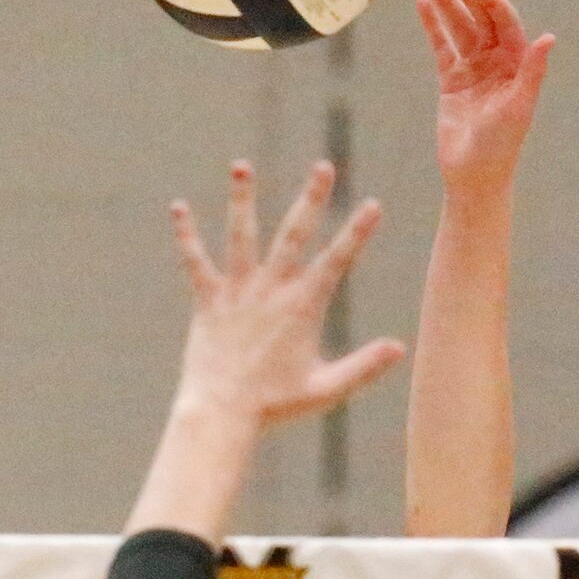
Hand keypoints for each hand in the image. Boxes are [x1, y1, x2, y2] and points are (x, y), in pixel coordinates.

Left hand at [168, 160, 403, 431]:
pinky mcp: (208, 301)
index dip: (356, 232)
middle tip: (322, 166)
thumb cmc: (276, 406)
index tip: (373, 204)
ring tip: (241, 166)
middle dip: (311, 198)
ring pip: (241, 236)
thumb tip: (400, 348)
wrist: (222, 412)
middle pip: (293, 234)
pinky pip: (196, 262)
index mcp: (302, 308)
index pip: (336, 261)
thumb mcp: (327, 389)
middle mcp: (270, 291)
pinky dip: (187, 235)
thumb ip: (364, 367)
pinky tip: (178, 207)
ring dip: (242, 199)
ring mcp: (237, 292)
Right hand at [419, 0, 554, 198]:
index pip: (505, 23)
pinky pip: (442, 46)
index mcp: (517, 65)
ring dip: (446, 5)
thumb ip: (533, 70)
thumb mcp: (519, 106)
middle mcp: (497, 63)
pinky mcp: (452, 80)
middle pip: (481, 19)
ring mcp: (474, 70)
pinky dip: (433, 25)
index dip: (491, 4)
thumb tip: (548, 37)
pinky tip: (423, 4)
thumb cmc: (502, 144)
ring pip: (460, 28)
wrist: (474, 174)